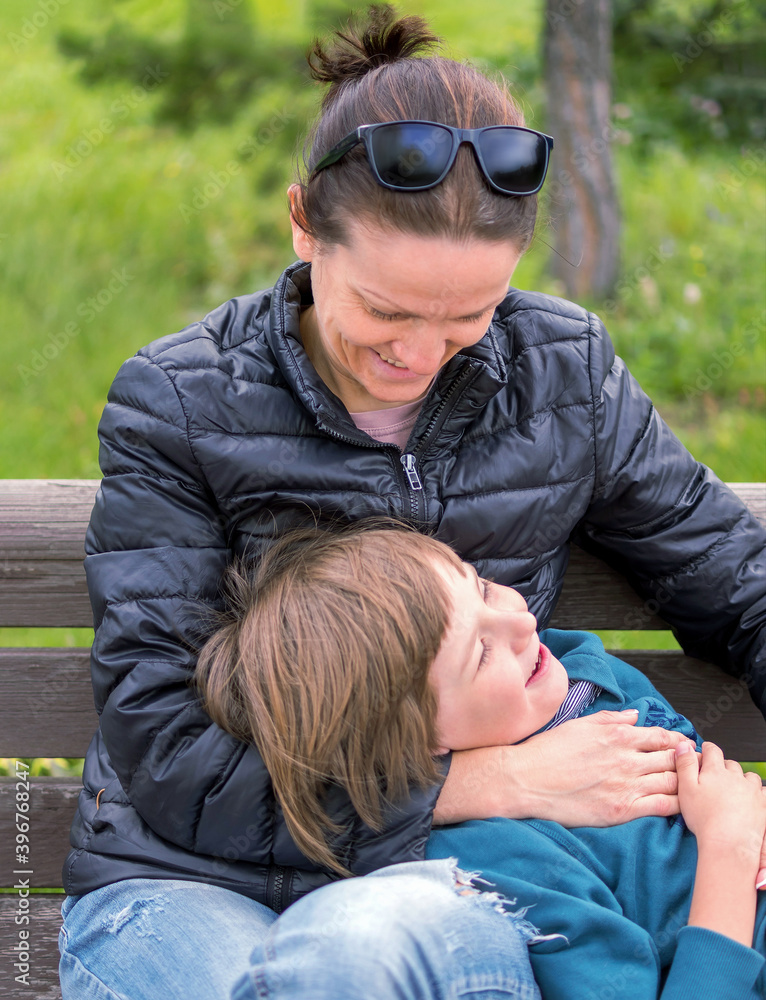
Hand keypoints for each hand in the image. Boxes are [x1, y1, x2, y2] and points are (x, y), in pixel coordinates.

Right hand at [433, 709, 689, 826]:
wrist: (525, 781)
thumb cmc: (547, 751)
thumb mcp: (579, 725)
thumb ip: (611, 719)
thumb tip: (635, 716)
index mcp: (616, 735)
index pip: (661, 736)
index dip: (678, 742)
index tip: (684, 747)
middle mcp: (626, 758)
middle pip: (672, 760)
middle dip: (686, 764)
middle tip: (692, 770)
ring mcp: (625, 784)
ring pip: (672, 783)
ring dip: (685, 784)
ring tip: (690, 789)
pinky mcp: (621, 810)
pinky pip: (662, 807)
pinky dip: (676, 805)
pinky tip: (678, 807)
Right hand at [676, 742, 765, 880]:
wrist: (728, 844)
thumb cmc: (704, 819)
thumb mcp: (685, 789)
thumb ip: (685, 764)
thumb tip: (683, 745)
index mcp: (715, 771)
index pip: (712, 750)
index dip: (707, 749)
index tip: (705, 750)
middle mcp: (736, 777)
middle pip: (730, 764)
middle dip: (723, 767)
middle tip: (715, 778)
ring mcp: (751, 790)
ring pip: (748, 776)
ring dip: (741, 779)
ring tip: (733, 789)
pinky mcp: (762, 804)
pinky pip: (762, 791)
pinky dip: (756, 792)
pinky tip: (750, 800)